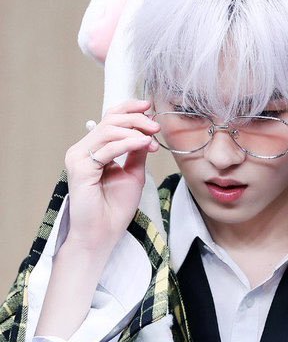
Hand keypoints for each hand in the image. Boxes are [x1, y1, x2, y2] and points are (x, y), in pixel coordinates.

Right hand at [64, 99, 159, 251]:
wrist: (102, 234)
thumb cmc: (115, 209)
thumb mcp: (133, 174)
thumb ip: (137, 152)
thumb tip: (147, 133)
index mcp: (93, 150)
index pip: (109, 119)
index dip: (128, 108)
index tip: (149, 107)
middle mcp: (82, 150)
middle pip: (110, 120)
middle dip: (136, 119)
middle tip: (156, 126)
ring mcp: (78, 157)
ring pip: (108, 130)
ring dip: (135, 130)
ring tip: (152, 137)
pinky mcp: (80, 167)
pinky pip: (107, 148)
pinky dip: (128, 143)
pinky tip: (143, 144)